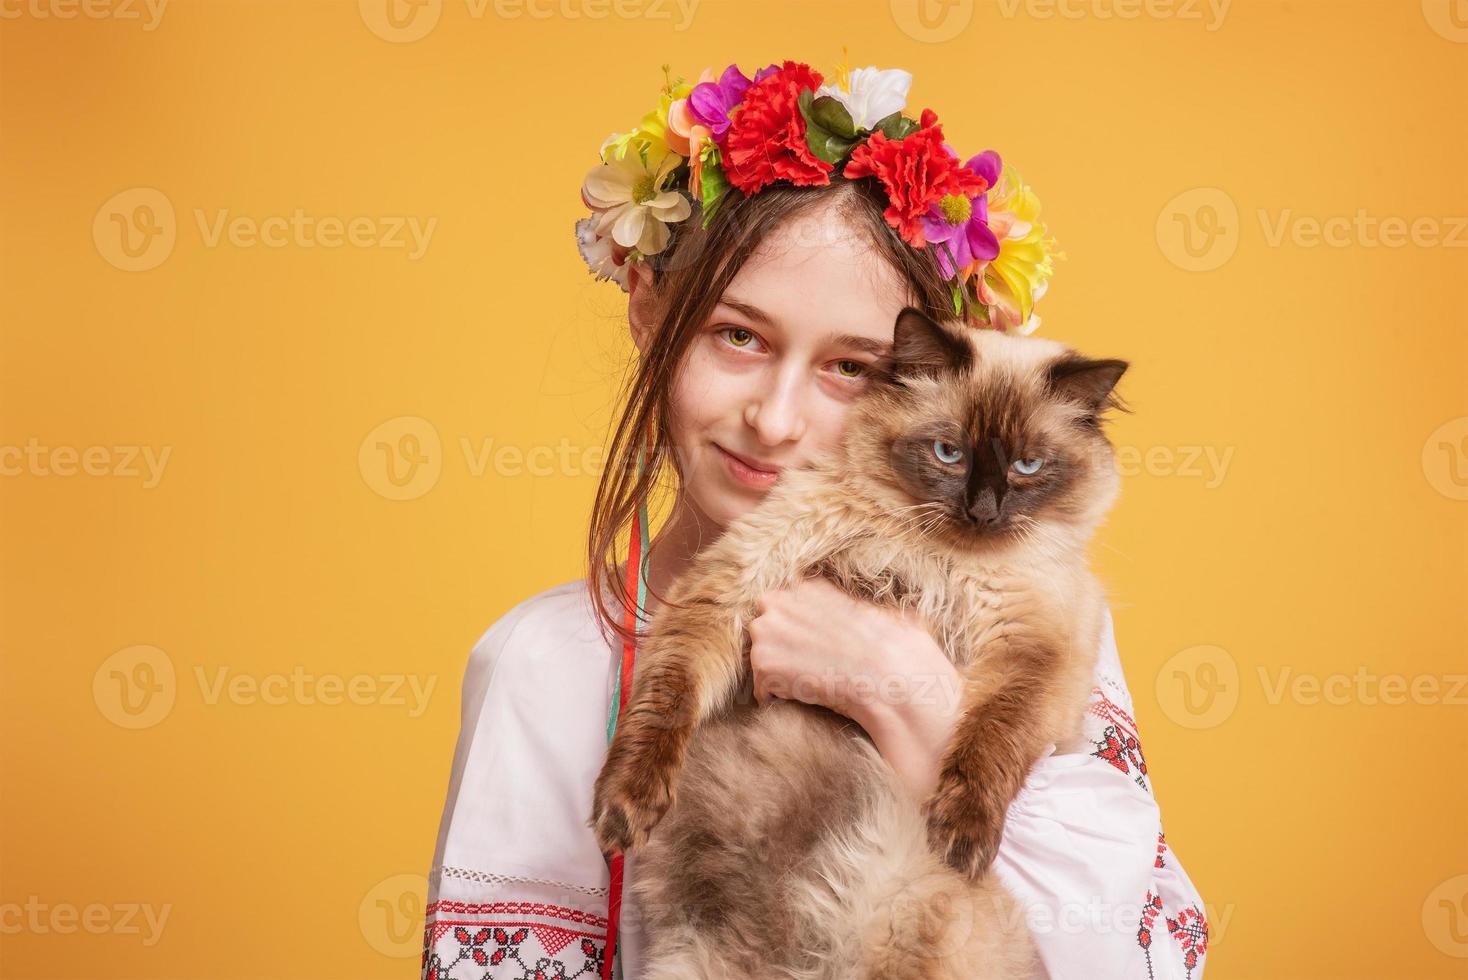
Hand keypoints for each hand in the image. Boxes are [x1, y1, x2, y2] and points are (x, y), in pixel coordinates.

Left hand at [749, 576, 966, 800]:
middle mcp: (781, 602)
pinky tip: (804, 702)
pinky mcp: (764, 663)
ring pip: (761, 657)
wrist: (890, 677)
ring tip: (809, 687)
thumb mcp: (880, 613)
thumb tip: (881, 617)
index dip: (795, 632)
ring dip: (779, 675)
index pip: (782, 606)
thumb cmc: (894, 649)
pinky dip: (779, 700)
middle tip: (808, 670)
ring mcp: (767, 631)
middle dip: (780, 648)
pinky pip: (762, 688)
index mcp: (808, 587)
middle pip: (764, 627)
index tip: (812, 651)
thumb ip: (859, 608)